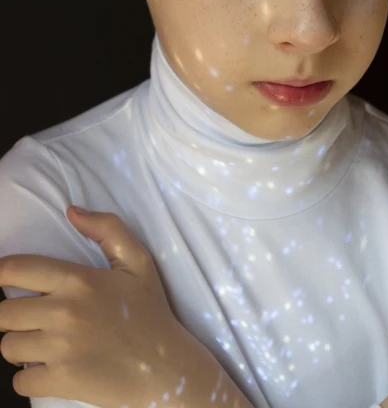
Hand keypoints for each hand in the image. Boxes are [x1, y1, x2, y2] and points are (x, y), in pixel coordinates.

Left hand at [0, 206, 199, 407]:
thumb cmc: (150, 312)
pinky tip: (49, 368)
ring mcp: (60, 350)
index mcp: (79, 280)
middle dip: (12, 314)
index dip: (1, 272)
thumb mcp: (138, 261)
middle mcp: (64, 312)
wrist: (165, 367)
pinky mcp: (61, 382)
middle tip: (32, 317)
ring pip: (8, 346)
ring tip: (41, 343)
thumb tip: (71, 211)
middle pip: (3, 312)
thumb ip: (107, 228)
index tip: (4, 278)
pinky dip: (29, 378)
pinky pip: (20, 382)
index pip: (15, 270)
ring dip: (20, 345)